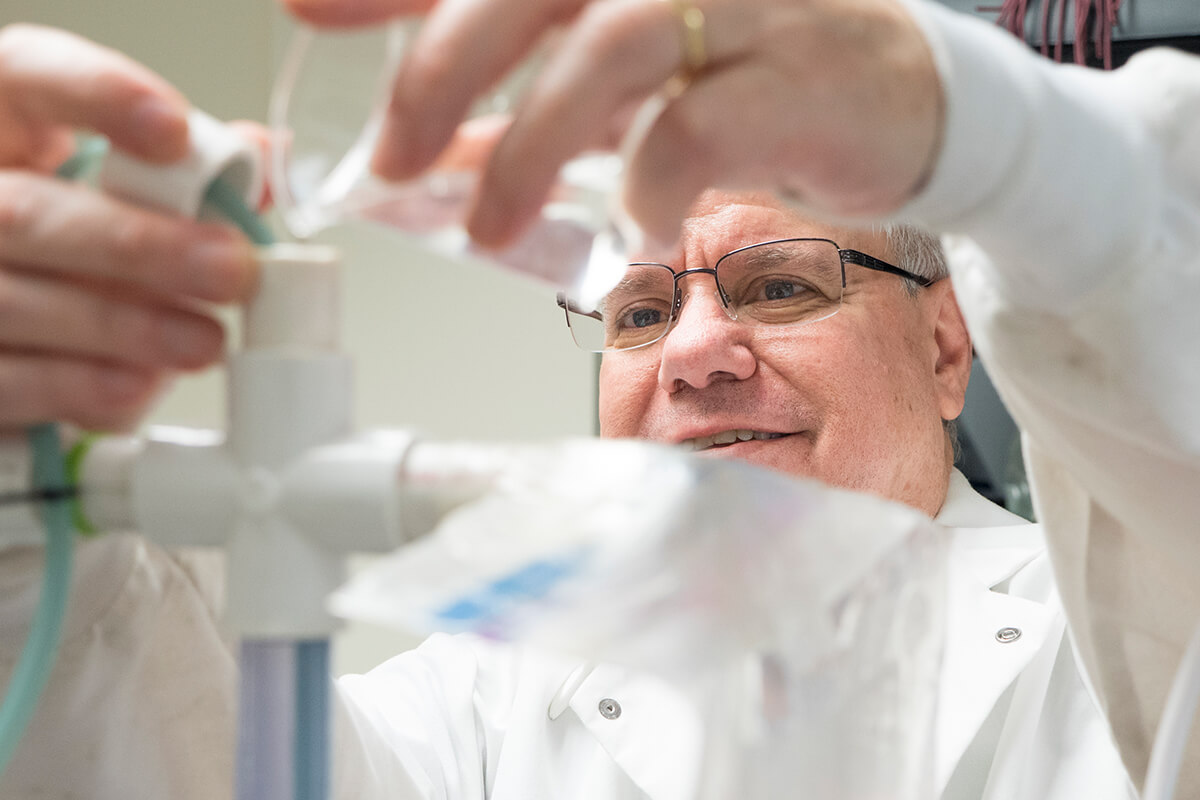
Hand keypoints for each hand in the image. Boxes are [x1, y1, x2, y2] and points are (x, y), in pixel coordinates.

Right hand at [0, 24, 258, 430]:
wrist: (16, 332)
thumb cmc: (78, 245)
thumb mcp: (118, 189)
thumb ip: (187, 171)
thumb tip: (263, 156)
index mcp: (5, 129)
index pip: (29, 75)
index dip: (97, 95)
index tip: (175, 132)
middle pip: (26, 211)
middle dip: (139, 246)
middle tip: (232, 269)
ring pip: (15, 302)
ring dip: (125, 326)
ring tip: (205, 341)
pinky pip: (7, 382)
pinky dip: (78, 388)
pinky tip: (137, 387)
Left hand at [281, 0, 943, 249]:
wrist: (903, 96)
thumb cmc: (747, 78)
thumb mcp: (626, 81)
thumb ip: (531, 102)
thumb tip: (433, 151)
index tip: (304, 9)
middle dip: (444, 67)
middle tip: (395, 157)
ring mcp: (741, 3)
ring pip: (611, 44)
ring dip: (533, 143)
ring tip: (490, 227)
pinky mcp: (799, 72)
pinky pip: (702, 121)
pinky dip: (649, 179)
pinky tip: (629, 224)